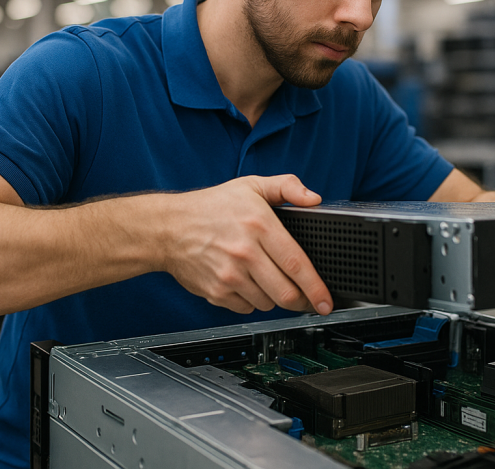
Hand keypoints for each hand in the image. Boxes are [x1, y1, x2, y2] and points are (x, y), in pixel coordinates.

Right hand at [162, 175, 332, 315]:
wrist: (167, 228)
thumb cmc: (210, 207)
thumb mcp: (251, 185)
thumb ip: (287, 186)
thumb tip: (313, 199)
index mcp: (259, 225)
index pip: (296, 263)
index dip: (316, 286)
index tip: (326, 300)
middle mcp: (245, 252)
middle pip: (286, 292)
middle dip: (302, 300)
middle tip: (307, 298)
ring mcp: (229, 276)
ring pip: (268, 303)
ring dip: (275, 298)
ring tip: (268, 278)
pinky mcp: (216, 292)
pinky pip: (247, 308)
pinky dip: (253, 301)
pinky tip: (247, 283)